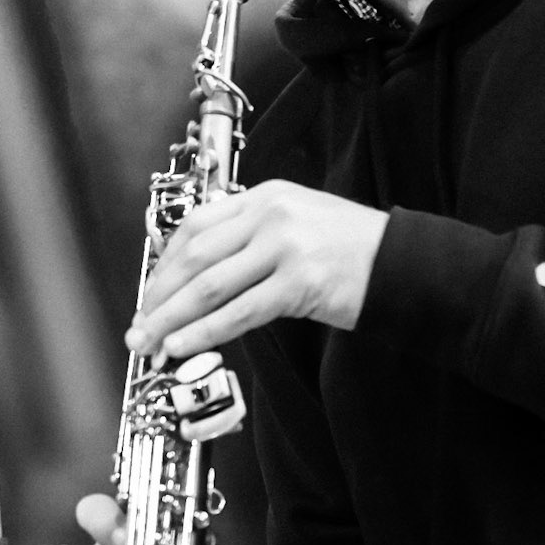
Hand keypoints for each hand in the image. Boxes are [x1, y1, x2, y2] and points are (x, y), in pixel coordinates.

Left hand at [126, 180, 387, 363]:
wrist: (406, 263)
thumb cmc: (354, 251)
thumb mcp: (299, 225)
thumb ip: (253, 238)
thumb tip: (202, 279)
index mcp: (266, 197)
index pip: (196, 227)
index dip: (163, 265)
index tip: (149, 294)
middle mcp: (271, 215)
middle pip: (194, 257)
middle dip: (158, 297)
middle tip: (138, 327)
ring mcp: (285, 247)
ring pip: (209, 286)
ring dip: (172, 319)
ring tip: (149, 344)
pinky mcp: (300, 283)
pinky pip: (240, 312)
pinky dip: (205, 332)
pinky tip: (184, 347)